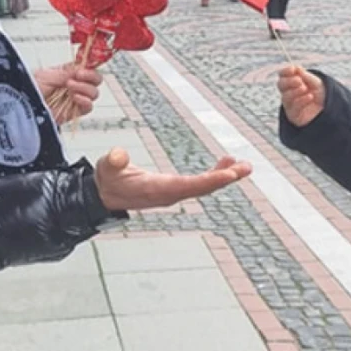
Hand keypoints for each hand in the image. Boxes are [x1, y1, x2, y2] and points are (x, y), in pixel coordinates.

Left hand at [34, 64, 102, 123]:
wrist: (26, 105)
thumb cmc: (32, 89)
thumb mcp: (49, 74)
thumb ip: (68, 71)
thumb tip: (82, 66)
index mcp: (69, 73)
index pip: (88, 68)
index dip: (90, 67)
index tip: (83, 67)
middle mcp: (75, 85)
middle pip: (95, 80)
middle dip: (91, 76)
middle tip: (79, 76)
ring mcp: (76, 98)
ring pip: (94, 93)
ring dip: (85, 88)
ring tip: (70, 87)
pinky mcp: (75, 111)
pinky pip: (89, 106)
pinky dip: (85, 101)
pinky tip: (75, 97)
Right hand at [95, 148, 251, 209]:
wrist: (105, 195)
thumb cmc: (108, 178)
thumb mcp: (107, 166)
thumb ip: (114, 161)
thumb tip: (119, 155)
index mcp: (157, 189)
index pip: (188, 186)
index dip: (210, 181)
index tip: (230, 175)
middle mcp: (170, 194)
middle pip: (202, 188)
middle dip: (225, 178)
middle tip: (245, 168)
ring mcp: (174, 193)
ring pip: (204, 187)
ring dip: (224, 176)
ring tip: (243, 165)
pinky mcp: (175, 189)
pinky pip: (199, 183)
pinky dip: (214, 174)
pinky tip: (226, 164)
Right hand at [277, 65, 324, 126]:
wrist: (328, 109)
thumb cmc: (321, 94)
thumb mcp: (316, 83)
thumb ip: (306, 76)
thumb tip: (296, 68)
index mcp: (292, 82)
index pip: (283, 75)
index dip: (285, 71)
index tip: (293, 69)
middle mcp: (288, 92)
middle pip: (281, 84)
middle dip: (289, 81)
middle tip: (299, 81)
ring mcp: (289, 103)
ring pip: (285, 96)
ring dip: (295, 91)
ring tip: (305, 89)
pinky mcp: (293, 114)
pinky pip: (293, 107)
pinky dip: (301, 100)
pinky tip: (310, 97)